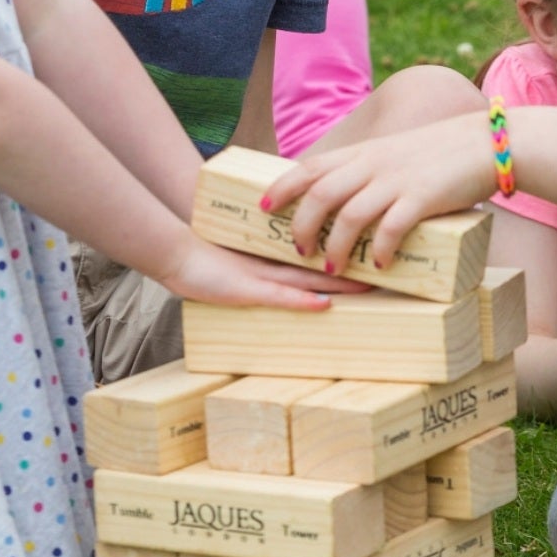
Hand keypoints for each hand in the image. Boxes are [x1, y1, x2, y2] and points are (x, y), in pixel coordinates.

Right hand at [159, 239, 365, 309]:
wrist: (174, 253)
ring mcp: (262, 276)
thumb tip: (293, 263)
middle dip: (351, 270)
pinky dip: (302, 301)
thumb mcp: (238, 257)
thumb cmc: (202, 256)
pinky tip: (324, 303)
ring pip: (308, 280)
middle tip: (382, 269)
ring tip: (367, 286)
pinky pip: (281, 296)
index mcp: (273, 259)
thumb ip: (264, 260)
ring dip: (337, 285)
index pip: (315, 258)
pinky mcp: (248, 289)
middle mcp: (273, 266)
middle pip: (321, 267)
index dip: (343, 255)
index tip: (370, 255)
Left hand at [263, 113, 498, 273]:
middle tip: (298, 251)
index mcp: (364, 153)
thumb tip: (348, 200)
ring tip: (332, 269)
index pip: (310, 167)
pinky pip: (392, 227)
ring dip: (336, 247)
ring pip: (350, 215)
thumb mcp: (395, 154)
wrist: (486, 143)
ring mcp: (397, 181)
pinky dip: (381, 249)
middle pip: (321, 194)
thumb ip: (369, 171)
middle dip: (302, 226)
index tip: (263, 206)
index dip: (282, 187)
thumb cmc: (440, 153)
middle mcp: (374, 165)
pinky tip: (381, 266)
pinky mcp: (423, 198)